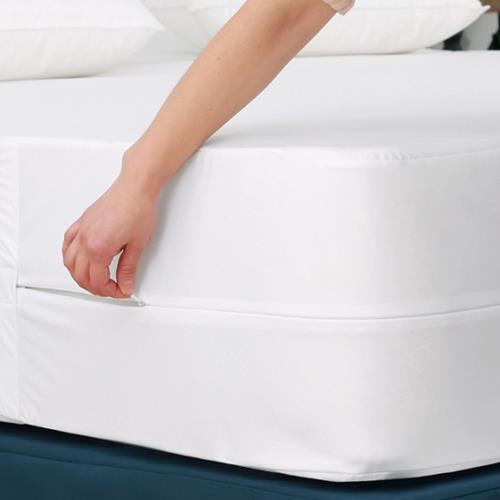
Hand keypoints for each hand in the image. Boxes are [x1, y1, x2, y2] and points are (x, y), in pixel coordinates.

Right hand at [62, 156, 158, 298]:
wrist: (135, 187)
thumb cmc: (138, 209)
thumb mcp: (138, 245)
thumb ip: (129, 268)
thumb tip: (126, 285)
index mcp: (99, 248)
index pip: (97, 281)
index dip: (110, 292)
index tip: (122, 291)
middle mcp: (85, 240)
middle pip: (81, 275)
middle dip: (96, 288)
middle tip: (112, 290)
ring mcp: (81, 230)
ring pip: (69, 262)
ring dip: (80, 276)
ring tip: (96, 281)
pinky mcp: (81, 222)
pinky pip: (67, 244)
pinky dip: (70, 258)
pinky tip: (79, 261)